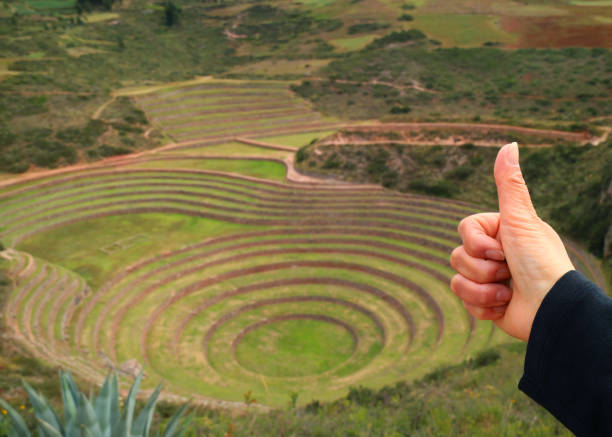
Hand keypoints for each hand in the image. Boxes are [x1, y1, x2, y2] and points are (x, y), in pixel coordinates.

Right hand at [450, 142, 573, 340]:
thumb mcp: (521, 219)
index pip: (464, 229)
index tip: (501, 249)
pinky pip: (465, 302)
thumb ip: (510, 184)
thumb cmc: (540, 261)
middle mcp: (493, 254)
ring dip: (483, 290)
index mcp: (500, 232)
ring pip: (457, 280)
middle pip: (457, 256)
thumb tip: (509, 144)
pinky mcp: (486, 303)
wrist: (550, 308)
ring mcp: (488, 280)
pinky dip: (484, 307)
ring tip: (508, 293)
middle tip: (509, 271)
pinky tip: (504, 306)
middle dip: (483, 269)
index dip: (476, 242)